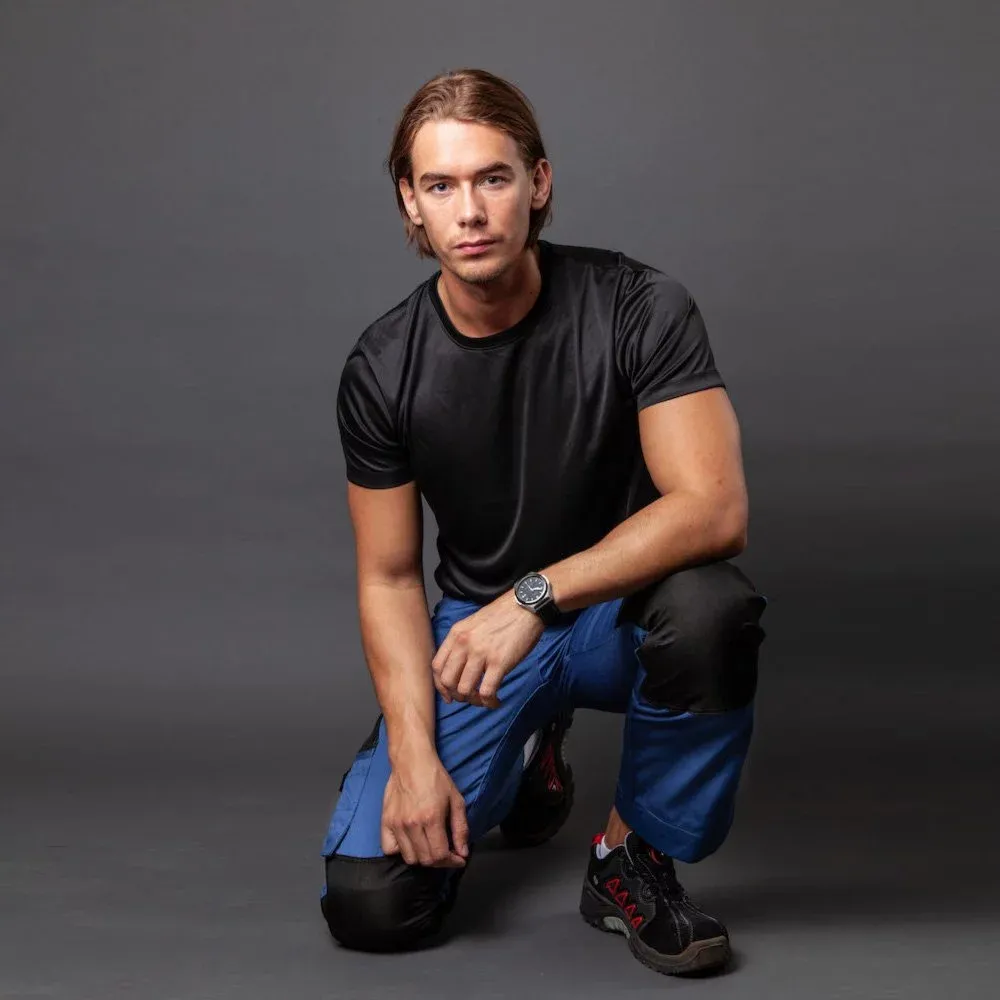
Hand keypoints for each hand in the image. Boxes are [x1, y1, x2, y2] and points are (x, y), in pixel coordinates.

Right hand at [381, 755, 469, 867]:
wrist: (412, 761)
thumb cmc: (435, 778)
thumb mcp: (456, 799)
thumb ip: (461, 828)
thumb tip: (463, 852)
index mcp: (431, 818)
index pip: (440, 855)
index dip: (452, 862)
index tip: (459, 859)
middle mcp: (412, 824)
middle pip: (425, 860)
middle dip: (440, 861)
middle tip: (447, 853)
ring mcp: (396, 824)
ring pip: (409, 858)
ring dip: (422, 857)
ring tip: (430, 847)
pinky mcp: (385, 821)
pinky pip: (389, 849)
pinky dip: (400, 851)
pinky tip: (411, 842)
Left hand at [431, 589, 544, 707]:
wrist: (525, 606)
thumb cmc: (503, 616)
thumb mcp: (473, 624)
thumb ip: (462, 642)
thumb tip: (459, 667)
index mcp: (456, 634)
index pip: (437, 667)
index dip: (440, 686)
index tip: (449, 694)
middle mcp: (464, 644)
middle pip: (448, 681)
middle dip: (457, 696)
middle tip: (469, 698)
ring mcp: (481, 653)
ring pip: (465, 690)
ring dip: (474, 701)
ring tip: (484, 700)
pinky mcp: (499, 662)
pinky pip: (487, 692)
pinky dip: (489, 702)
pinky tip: (496, 701)